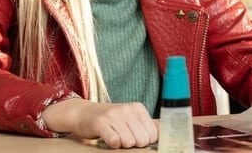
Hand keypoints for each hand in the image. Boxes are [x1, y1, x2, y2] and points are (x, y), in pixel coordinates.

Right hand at [42, 99, 156, 147]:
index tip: (133, 135)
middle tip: (122, 136)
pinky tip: (108, 138)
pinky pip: (115, 141)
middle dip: (133, 144)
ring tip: (114, 135)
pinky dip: (112, 144)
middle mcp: (128, 109)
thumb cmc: (110, 120)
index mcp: (138, 108)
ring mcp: (114, 114)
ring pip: (129, 142)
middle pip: (142, 140)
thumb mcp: (130, 119)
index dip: (143, 141)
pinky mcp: (101, 122)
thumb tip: (168, 131)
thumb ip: (147, 125)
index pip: (153, 135)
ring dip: (121, 144)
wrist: (83, 113)